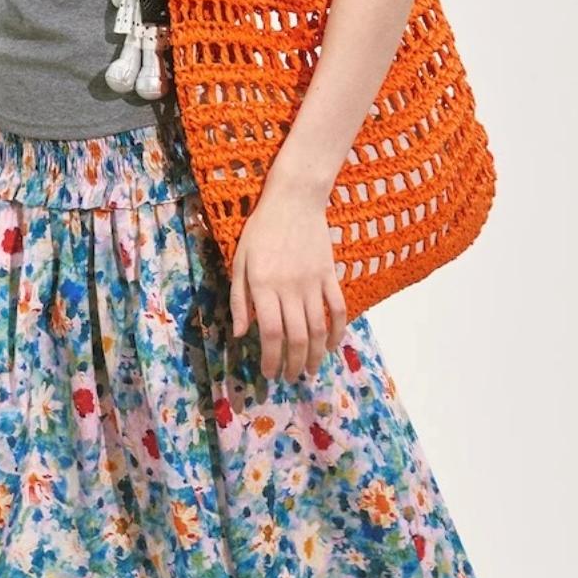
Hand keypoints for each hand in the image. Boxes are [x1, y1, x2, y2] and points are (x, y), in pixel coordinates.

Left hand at [229, 182, 348, 379]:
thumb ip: (238, 299)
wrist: (294, 200)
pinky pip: (338, 309)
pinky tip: (332, 346)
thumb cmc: (261, 230)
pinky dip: (338, 331)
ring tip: (310, 371)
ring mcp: (313, 283)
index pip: (270, 332)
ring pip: (318, 328)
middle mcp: (290, 288)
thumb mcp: (240, 262)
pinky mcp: (330, 275)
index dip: (271, 358)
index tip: (269, 372)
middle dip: (293, 363)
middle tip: (290, 377)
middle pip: (296, 337)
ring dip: (315, 355)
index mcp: (264, 286)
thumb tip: (241, 334)